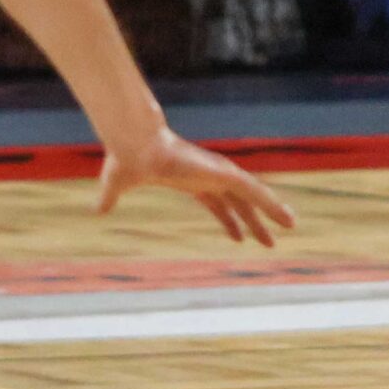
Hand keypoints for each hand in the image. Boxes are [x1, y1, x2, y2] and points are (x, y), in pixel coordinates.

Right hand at [96, 125, 297, 246]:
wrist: (133, 146)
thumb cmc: (126, 159)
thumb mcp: (116, 185)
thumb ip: (110, 198)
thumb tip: (97, 210)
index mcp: (191, 180)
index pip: (218, 205)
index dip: (230, 221)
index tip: (239, 237)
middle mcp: (210, 176)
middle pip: (240, 204)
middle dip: (255, 223)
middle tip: (269, 242)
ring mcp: (219, 174)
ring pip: (253, 197)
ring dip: (272, 213)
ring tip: (291, 228)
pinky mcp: (223, 174)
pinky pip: (254, 192)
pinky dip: (271, 204)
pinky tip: (285, 219)